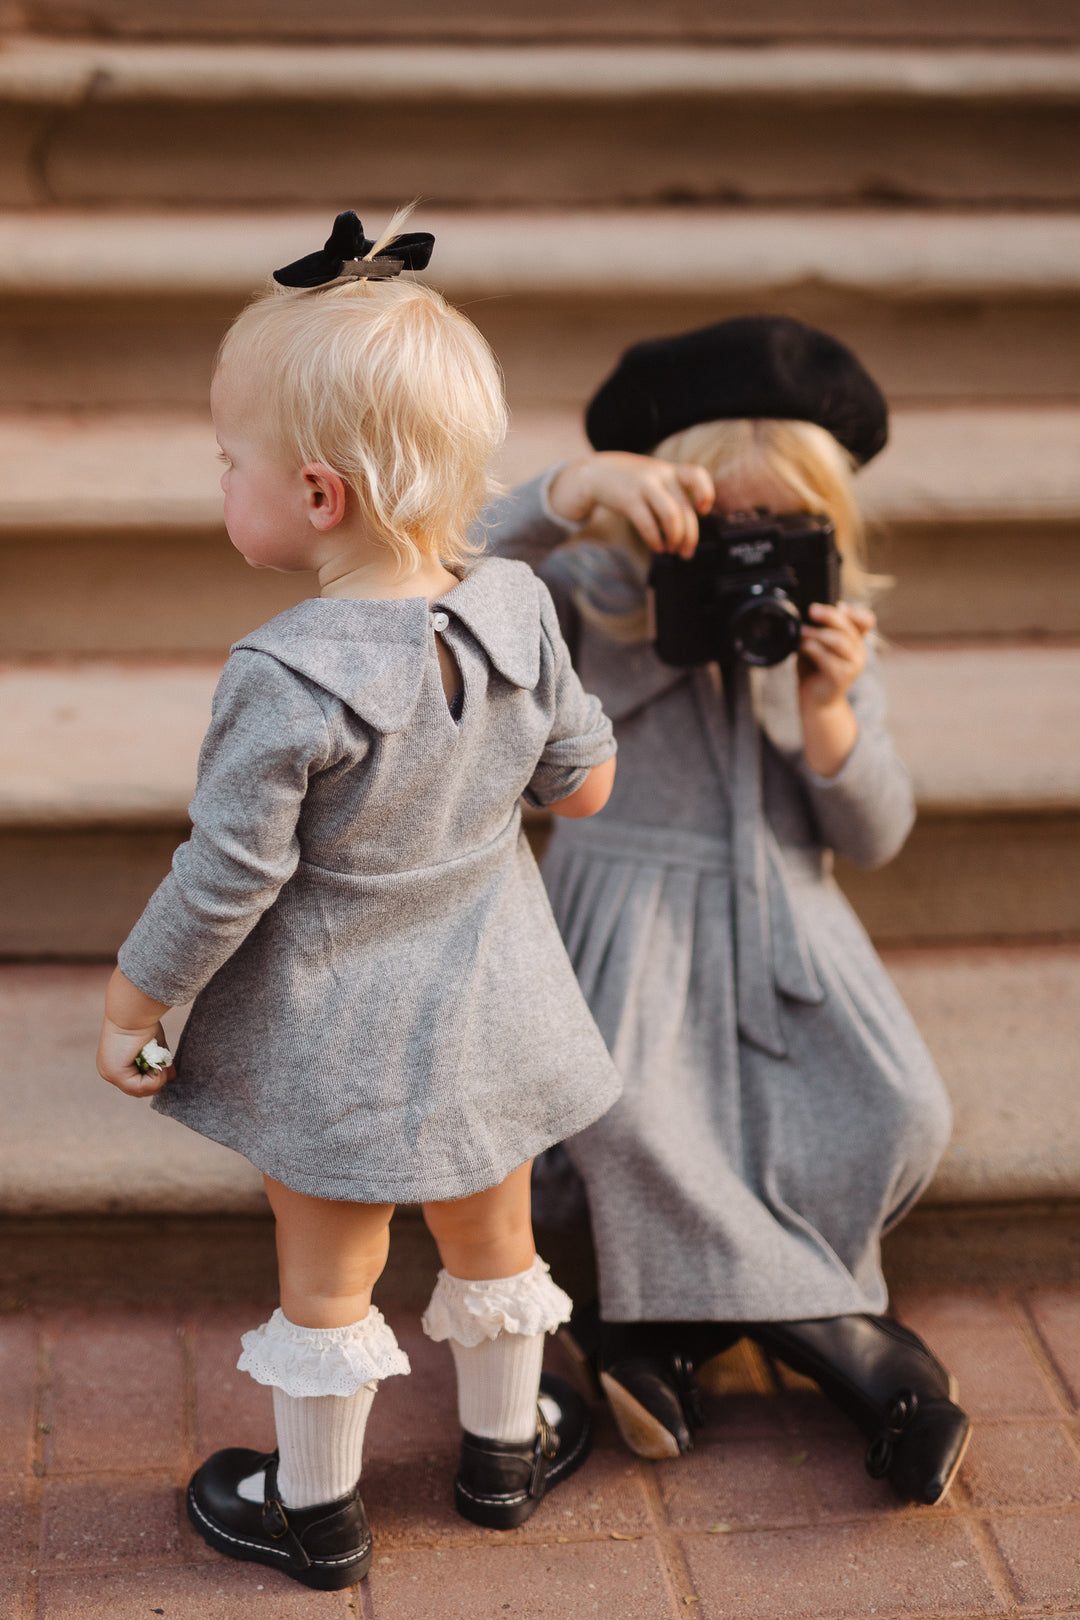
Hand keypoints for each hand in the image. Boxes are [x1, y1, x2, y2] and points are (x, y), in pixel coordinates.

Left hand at [97, 1016, 175, 1096]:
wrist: (132, 1011)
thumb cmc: (143, 1021)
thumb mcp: (154, 1048)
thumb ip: (159, 1063)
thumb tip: (172, 1077)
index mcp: (114, 1064)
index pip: (136, 1084)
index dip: (154, 1078)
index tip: (163, 1065)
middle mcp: (108, 1071)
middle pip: (138, 1091)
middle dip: (156, 1081)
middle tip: (163, 1065)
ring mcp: (110, 1074)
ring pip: (141, 1091)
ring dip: (157, 1079)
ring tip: (160, 1063)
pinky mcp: (116, 1074)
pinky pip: (141, 1088)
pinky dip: (155, 1078)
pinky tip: (156, 1064)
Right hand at [546, 453, 713, 556]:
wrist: (597, 472)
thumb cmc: (632, 483)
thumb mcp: (655, 480)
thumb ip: (673, 497)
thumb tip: (688, 533)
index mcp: (671, 471)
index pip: (697, 475)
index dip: (706, 493)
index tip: (703, 511)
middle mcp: (661, 476)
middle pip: (685, 510)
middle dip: (689, 537)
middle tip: (686, 553)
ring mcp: (645, 486)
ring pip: (671, 516)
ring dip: (675, 538)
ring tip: (670, 550)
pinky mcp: (628, 499)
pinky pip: (648, 524)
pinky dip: (655, 540)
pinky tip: (656, 547)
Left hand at [798, 602, 874, 708]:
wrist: (816, 700)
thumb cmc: (815, 668)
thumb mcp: (818, 644)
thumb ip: (821, 628)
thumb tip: (812, 609)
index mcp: (856, 639)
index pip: (866, 620)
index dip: (856, 612)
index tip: (840, 605)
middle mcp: (859, 651)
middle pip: (848, 627)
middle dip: (829, 616)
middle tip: (811, 610)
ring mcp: (853, 665)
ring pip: (839, 641)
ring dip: (817, 633)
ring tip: (801, 630)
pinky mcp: (842, 677)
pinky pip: (827, 658)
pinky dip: (813, 649)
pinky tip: (802, 646)